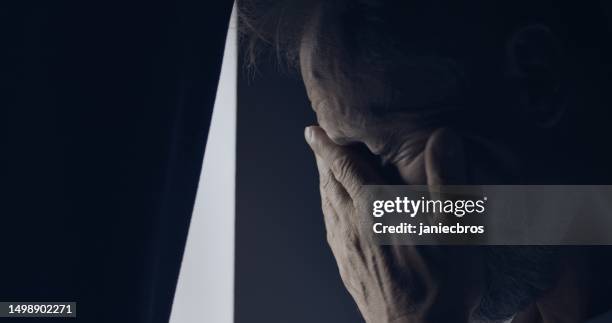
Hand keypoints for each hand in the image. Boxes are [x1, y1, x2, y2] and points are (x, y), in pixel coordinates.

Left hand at [305, 126, 484, 322]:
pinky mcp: (346, 266)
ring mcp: (345, 248)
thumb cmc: (441, 286)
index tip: (313, 130)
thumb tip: (444, 138)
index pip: (344, 166)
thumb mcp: (456, 231)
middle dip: (322, 159)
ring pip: (327, 205)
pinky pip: (330, 226)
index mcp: (375, 210)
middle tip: (317, 140)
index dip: (327, 145)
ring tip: (325, 169)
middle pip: (329, 183)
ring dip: (323, 182)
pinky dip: (328, 207)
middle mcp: (352, 226)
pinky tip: (335, 210)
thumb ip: (448, 181)